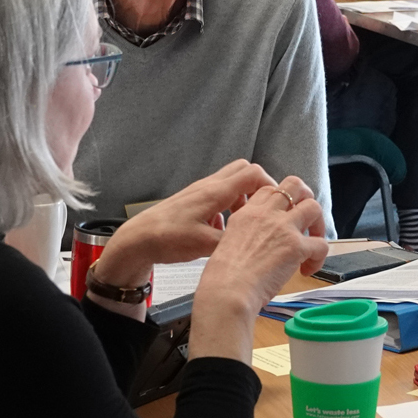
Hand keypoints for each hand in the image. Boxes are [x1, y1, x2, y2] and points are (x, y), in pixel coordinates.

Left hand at [92, 160, 278, 290]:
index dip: (272, 186)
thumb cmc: (167, 238)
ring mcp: (201, 192)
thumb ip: (235, 242)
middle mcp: (209, 186)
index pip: (254, 174)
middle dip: (260, 188)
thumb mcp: (206, 246)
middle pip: (245, 171)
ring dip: (244, 197)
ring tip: (245, 221)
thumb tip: (259, 245)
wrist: (138, 239)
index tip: (278, 205)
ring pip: (232, 182)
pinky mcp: (194, 200)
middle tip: (265, 210)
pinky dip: (229, 206)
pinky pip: (220, 194)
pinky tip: (224, 229)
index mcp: (215, 193)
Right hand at [191, 177, 329, 361]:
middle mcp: (266, 214)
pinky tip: (307, 270)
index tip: (283, 219)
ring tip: (312, 245)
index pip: (270, 191)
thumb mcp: (228, 242)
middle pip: (295, 185)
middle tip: (306, 220)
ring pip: (314, 207)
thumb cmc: (223, 277)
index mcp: (247, 213)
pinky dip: (320, 258)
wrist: (227, 291)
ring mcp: (283, 228)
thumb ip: (246, 234)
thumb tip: (262, 244)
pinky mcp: (297, 247)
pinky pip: (321, 244)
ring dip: (318, 225)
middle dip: (305, 199)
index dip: (282, 202)